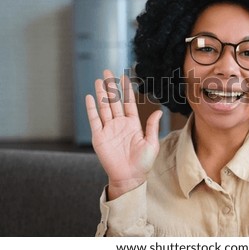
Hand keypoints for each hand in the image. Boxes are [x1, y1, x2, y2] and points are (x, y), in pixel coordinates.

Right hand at [85, 69, 161, 199]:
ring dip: (101, 94)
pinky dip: (91, 108)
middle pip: (114, 101)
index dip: (126, 89)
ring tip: (99, 80)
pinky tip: (90, 97)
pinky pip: (94, 120)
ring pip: (103, 107)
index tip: (124, 77)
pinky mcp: (99, 137)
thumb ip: (152, 126)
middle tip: (107, 72)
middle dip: (110, 87)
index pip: (128, 102)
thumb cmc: (143, 163)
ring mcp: (108, 129)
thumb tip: (158, 111)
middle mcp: (120, 124)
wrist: (130, 177)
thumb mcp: (151, 143)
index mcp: (133, 124)